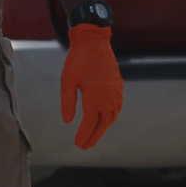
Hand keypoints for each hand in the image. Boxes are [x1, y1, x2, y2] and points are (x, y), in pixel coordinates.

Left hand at [60, 24, 122, 149]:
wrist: (93, 40)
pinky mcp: (119, 86)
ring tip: (93, 135)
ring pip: (112, 117)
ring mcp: (116, 92)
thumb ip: (67, 102)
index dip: (83, 135)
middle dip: (94, 137)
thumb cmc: (77, 60)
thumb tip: (67, 121)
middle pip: (103, 124)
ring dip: (103, 128)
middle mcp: (108, 96)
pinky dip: (110, 117)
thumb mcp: (67, 81)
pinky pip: (117, 107)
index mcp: (95, 96)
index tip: (77, 143)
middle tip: (85, 146)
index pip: (89, 123)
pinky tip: (103, 119)